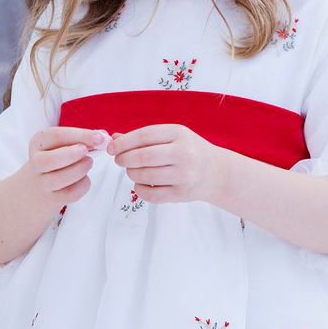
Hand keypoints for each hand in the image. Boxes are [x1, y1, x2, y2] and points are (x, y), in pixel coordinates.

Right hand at [27, 127, 106, 205]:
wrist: (37, 187)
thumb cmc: (56, 159)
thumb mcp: (63, 144)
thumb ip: (83, 138)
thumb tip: (103, 137)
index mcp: (39, 143)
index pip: (56, 136)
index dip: (81, 135)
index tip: (100, 138)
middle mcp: (36, 162)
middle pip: (50, 160)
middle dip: (74, 154)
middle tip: (87, 151)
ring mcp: (42, 182)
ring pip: (59, 179)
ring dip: (79, 170)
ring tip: (89, 163)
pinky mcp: (51, 198)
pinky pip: (69, 194)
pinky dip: (82, 185)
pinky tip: (85, 178)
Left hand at [106, 124, 226, 204]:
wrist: (215, 171)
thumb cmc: (188, 150)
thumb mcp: (171, 136)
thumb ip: (144, 137)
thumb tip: (114, 138)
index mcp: (179, 133)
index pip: (144, 135)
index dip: (123, 142)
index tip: (112, 147)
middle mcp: (184, 153)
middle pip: (143, 157)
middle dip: (124, 159)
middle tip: (119, 160)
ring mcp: (184, 175)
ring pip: (145, 176)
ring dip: (131, 173)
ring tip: (132, 170)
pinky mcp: (182, 194)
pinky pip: (151, 195)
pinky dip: (139, 189)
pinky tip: (140, 183)